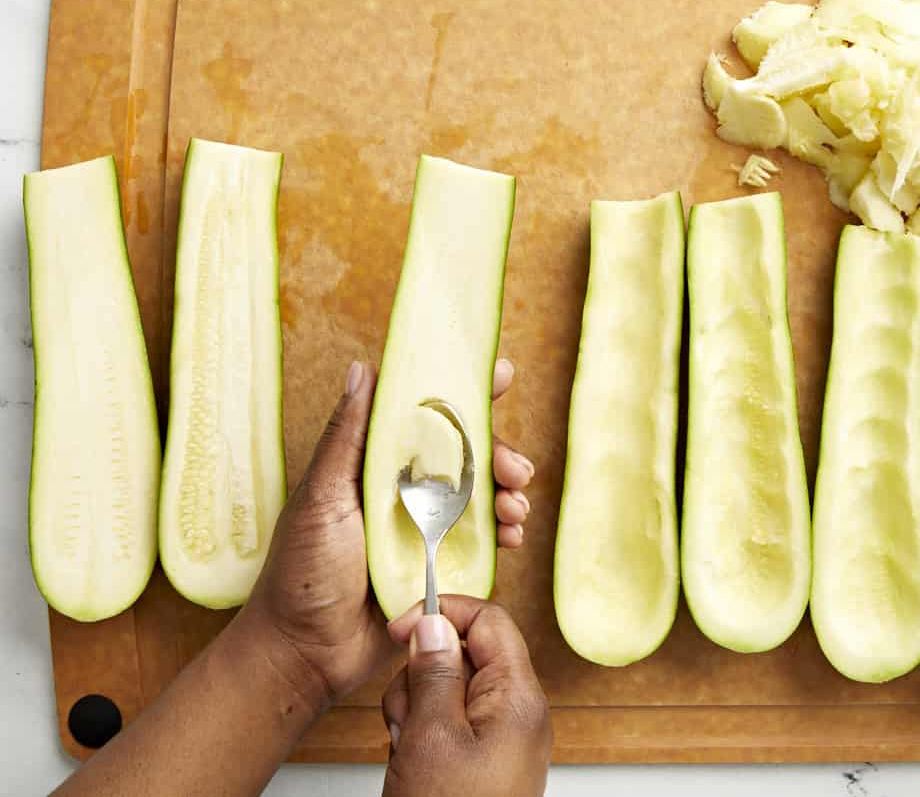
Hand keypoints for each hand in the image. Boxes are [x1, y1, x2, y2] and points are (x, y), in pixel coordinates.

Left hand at [239, 359, 535, 704]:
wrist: (305, 654)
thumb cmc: (300, 572)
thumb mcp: (321, 497)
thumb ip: (346, 436)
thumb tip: (363, 368)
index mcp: (376, 465)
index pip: (424, 416)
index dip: (464, 393)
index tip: (499, 376)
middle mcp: (405, 491)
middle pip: (466, 456)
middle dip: (500, 455)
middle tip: (515, 471)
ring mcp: (426, 529)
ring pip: (482, 496)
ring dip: (507, 494)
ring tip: (514, 509)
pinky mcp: (442, 568)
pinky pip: (484, 542)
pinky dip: (505, 533)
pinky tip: (511, 537)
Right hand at [382, 597, 551, 796]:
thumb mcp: (432, 737)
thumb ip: (434, 673)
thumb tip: (434, 622)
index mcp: (517, 697)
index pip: (489, 620)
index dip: (443, 613)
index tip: (402, 629)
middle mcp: (516, 713)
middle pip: (462, 656)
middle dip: (421, 678)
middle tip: (408, 718)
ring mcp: (500, 738)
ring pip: (447, 691)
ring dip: (416, 713)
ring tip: (410, 750)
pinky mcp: (483, 759)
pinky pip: (447, 725)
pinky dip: (422, 736)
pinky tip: (413, 765)